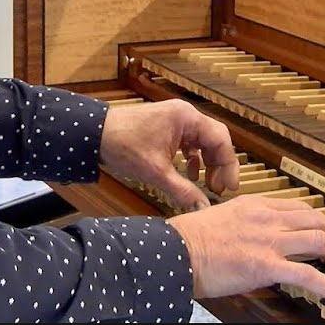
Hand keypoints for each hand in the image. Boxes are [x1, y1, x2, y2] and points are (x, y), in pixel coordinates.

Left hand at [98, 99, 239, 209]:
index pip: (221, 139)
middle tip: (219, 189)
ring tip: (206, 184)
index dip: (229, 164)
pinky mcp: (167, 127)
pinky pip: (189, 142)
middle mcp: (185, 115)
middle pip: (215, 139)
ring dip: (207, 163)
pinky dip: (193, 158)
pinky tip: (188, 174)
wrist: (94, 134)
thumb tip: (203, 208)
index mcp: (186, 119)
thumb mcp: (156, 173)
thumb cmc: (124, 146)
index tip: (230, 187)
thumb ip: (182, 191)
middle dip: (219, 165)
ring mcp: (176, 120)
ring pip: (203, 142)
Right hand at [167, 195, 324, 300]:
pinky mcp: (266, 266)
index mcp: (255, 205)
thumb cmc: (190, 238)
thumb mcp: (222, 218)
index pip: (298, 207)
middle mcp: (266, 218)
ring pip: (319, 240)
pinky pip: (308, 275)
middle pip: (315, 220)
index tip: (324, 230)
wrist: (176, 251)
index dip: (318, 220)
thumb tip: (257, 238)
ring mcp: (268, 241)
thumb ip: (245, 223)